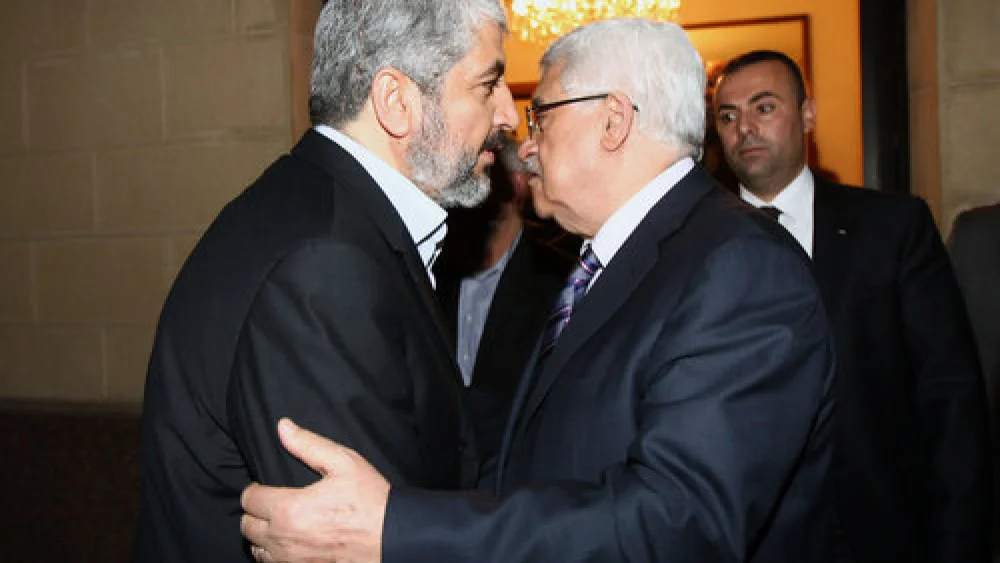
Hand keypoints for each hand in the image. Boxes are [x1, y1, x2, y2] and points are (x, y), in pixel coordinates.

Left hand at [241, 418, 389, 561]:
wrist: (392, 539)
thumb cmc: (370, 501)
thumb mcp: (344, 463)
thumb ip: (308, 444)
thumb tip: (283, 427)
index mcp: (290, 509)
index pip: (249, 499)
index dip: (256, 489)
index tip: (266, 487)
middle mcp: (284, 539)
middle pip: (247, 526)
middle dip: (256, 512)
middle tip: (273, 504)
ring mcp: (291, 561)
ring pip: (256, 548)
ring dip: (263, 535)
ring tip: (280, 524)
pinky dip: (275, 554)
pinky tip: (289, 543)